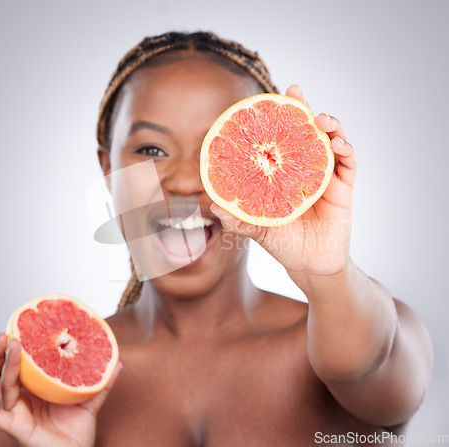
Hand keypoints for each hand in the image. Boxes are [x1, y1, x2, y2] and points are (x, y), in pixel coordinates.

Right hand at [0, 333, 121, 446]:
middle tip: (5, 333)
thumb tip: (119, 361)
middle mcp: (22, 398)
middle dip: (0, 351)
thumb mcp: (90, 401)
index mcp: (35, 389)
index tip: (21, 326)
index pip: (21, 364)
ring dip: (0, 364)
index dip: (17, 347)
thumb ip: (102, 381)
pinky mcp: (15, 427)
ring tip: (8, 345)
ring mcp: (17, 411)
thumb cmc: (78, 431)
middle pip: (2, 371)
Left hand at [211, 84, 355, 277]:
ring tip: (322, 119)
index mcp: (284, 173)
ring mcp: (327, 177)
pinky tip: (337, 145)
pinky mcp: (344, 190)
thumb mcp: (258, 229)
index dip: (277, 119)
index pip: (281, 140)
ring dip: (330, 126)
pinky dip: (346, 152)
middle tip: (295, 92)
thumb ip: (239, 219)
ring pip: (332, 141)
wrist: (309, 265)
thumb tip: (213, 206)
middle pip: (307, 132)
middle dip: (303, 109)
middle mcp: (306, 169)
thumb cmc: (283, 243)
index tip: (268, 99)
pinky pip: (349, 165)